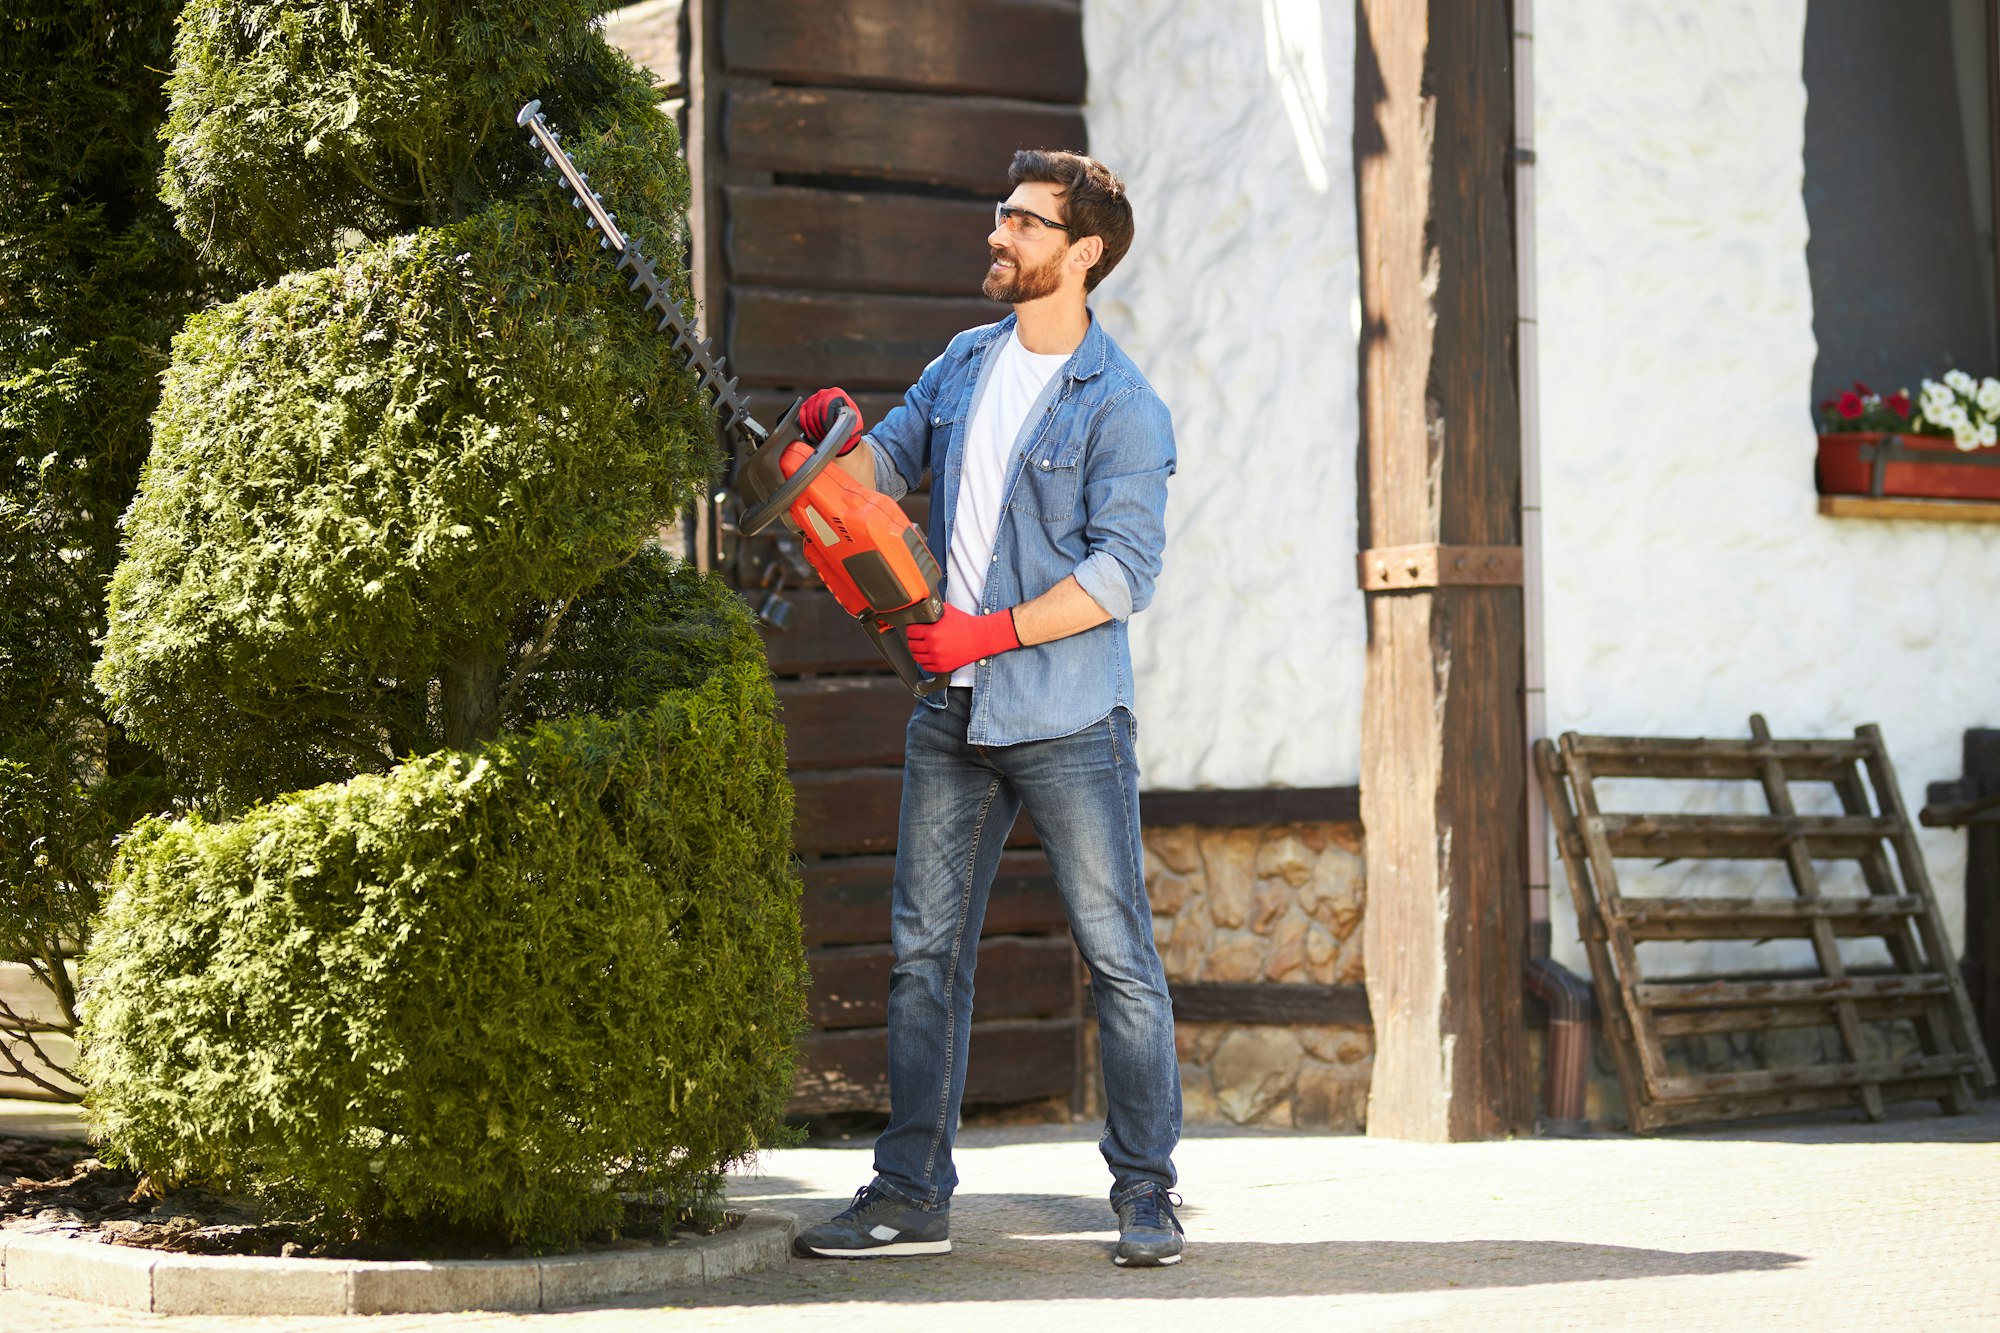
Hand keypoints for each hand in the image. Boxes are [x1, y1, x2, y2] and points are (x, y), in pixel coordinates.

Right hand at [799, 387, 863, 454]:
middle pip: (816, 412)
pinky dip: (805, 426)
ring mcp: (813, 398)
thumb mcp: (856, 422)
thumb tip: (850, 433)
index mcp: (836, 393)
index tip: (830, 432)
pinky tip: (810, 434)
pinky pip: (801, 416)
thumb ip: (853, 425)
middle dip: (820, 428)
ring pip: (808, 416)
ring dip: (814, 429)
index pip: (826, 406)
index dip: (827, 422)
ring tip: (821, 437)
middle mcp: (823, 393)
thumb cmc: (850, 422)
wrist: (842, 422)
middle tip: (826, 437)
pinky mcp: (806, 405)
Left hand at [904, 604, 1019, 675]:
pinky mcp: (943, 667)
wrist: (980, 638)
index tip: (914, 629)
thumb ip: (933, 610)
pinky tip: (929, 655)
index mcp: (932, 632)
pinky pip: (926, 667)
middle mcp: (933, 646)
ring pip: (917, 657)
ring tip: (922, 647)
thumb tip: (922, 610)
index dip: (911, 629)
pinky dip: (925, 661)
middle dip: (914, 640)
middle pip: (912, 645)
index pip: (910, 632)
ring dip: (918, 651)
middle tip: (918, 637)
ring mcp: (938, 658)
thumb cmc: (966, 624)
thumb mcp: (948, 610)